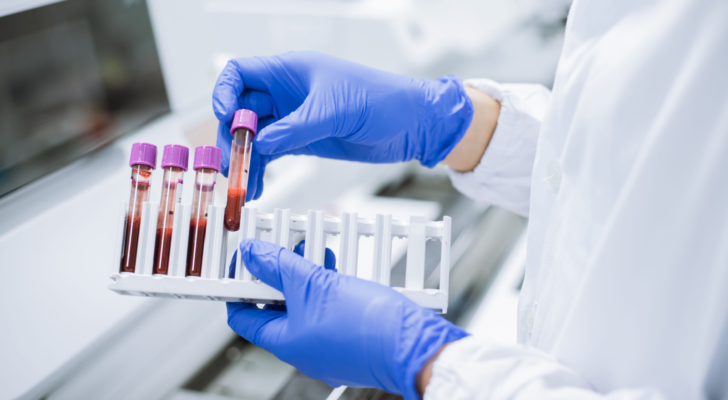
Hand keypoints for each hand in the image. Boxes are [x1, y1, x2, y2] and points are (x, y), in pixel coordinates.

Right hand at [213, 51, 473, 200]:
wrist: (412, 124)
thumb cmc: (383, 100)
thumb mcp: (335, 111)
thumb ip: (295, 128)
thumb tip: (261, 143)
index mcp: (291, 71)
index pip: (241, 73)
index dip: (224, 93)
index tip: (223, 116)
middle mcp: (287, 93)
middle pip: (241, 109)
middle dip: (232, 136)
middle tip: (232, 162)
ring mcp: (294, 117)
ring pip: (254, 136)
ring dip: (245, 158)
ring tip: (243, 183)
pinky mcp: (304, 140)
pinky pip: (272, 152)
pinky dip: (262, 168)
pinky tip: (257, 185)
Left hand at [226, 239, 468, 398]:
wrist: (413, 343)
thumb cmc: (367, 326)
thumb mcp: (314, 284)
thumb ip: (280, 266)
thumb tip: (253, 254)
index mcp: (286, 343)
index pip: (243, 316)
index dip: (237, 285)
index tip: (243, 261)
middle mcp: (304, 350)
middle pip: (275, 307)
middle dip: (277, 273)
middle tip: (279, 247)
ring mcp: (328, 346)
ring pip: (305, 305)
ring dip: (304, 275)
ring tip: (310, 249)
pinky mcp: (351, 337)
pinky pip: (328, 309)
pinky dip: (326, 286)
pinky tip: (334, 265)